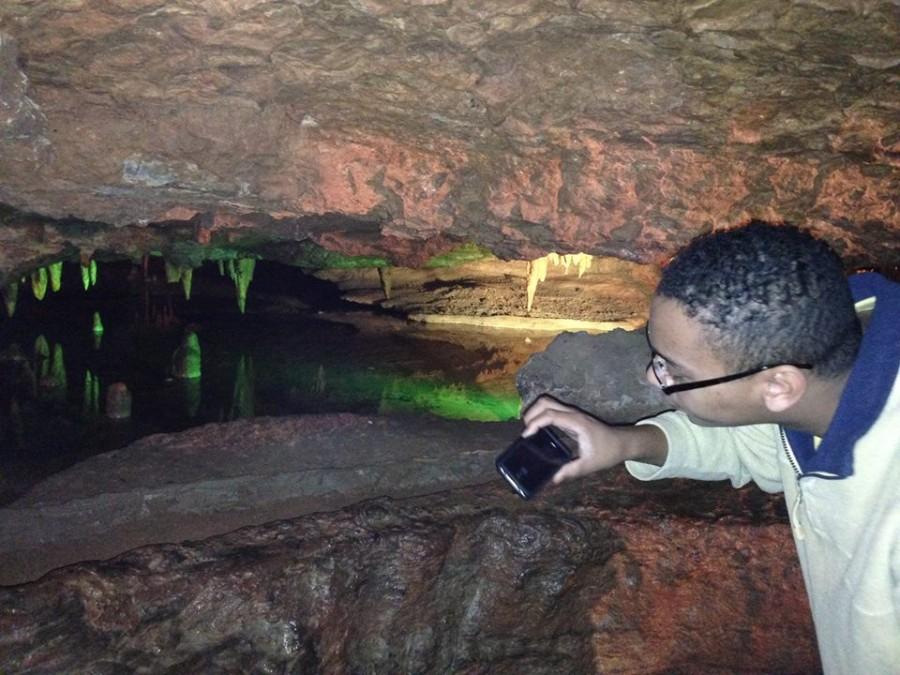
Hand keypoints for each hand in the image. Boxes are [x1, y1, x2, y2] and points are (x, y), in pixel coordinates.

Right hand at [521, 395, 667, 483]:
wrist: (623, 442)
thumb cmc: (608, 452)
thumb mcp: (590, 464)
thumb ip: (571, 471)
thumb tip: (553, 480)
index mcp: (576, 422)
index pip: (550, 415)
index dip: (535, 423)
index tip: (526, 436)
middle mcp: (572, 413)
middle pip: (545, 402)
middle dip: (531, 413)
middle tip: (526, 432)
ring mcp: (572, 413)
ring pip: (547, 402)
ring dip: (535, 412)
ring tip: (529, 430)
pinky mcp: (572, 416)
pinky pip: (552, 410)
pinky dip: (541, 415)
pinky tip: (539, 431)